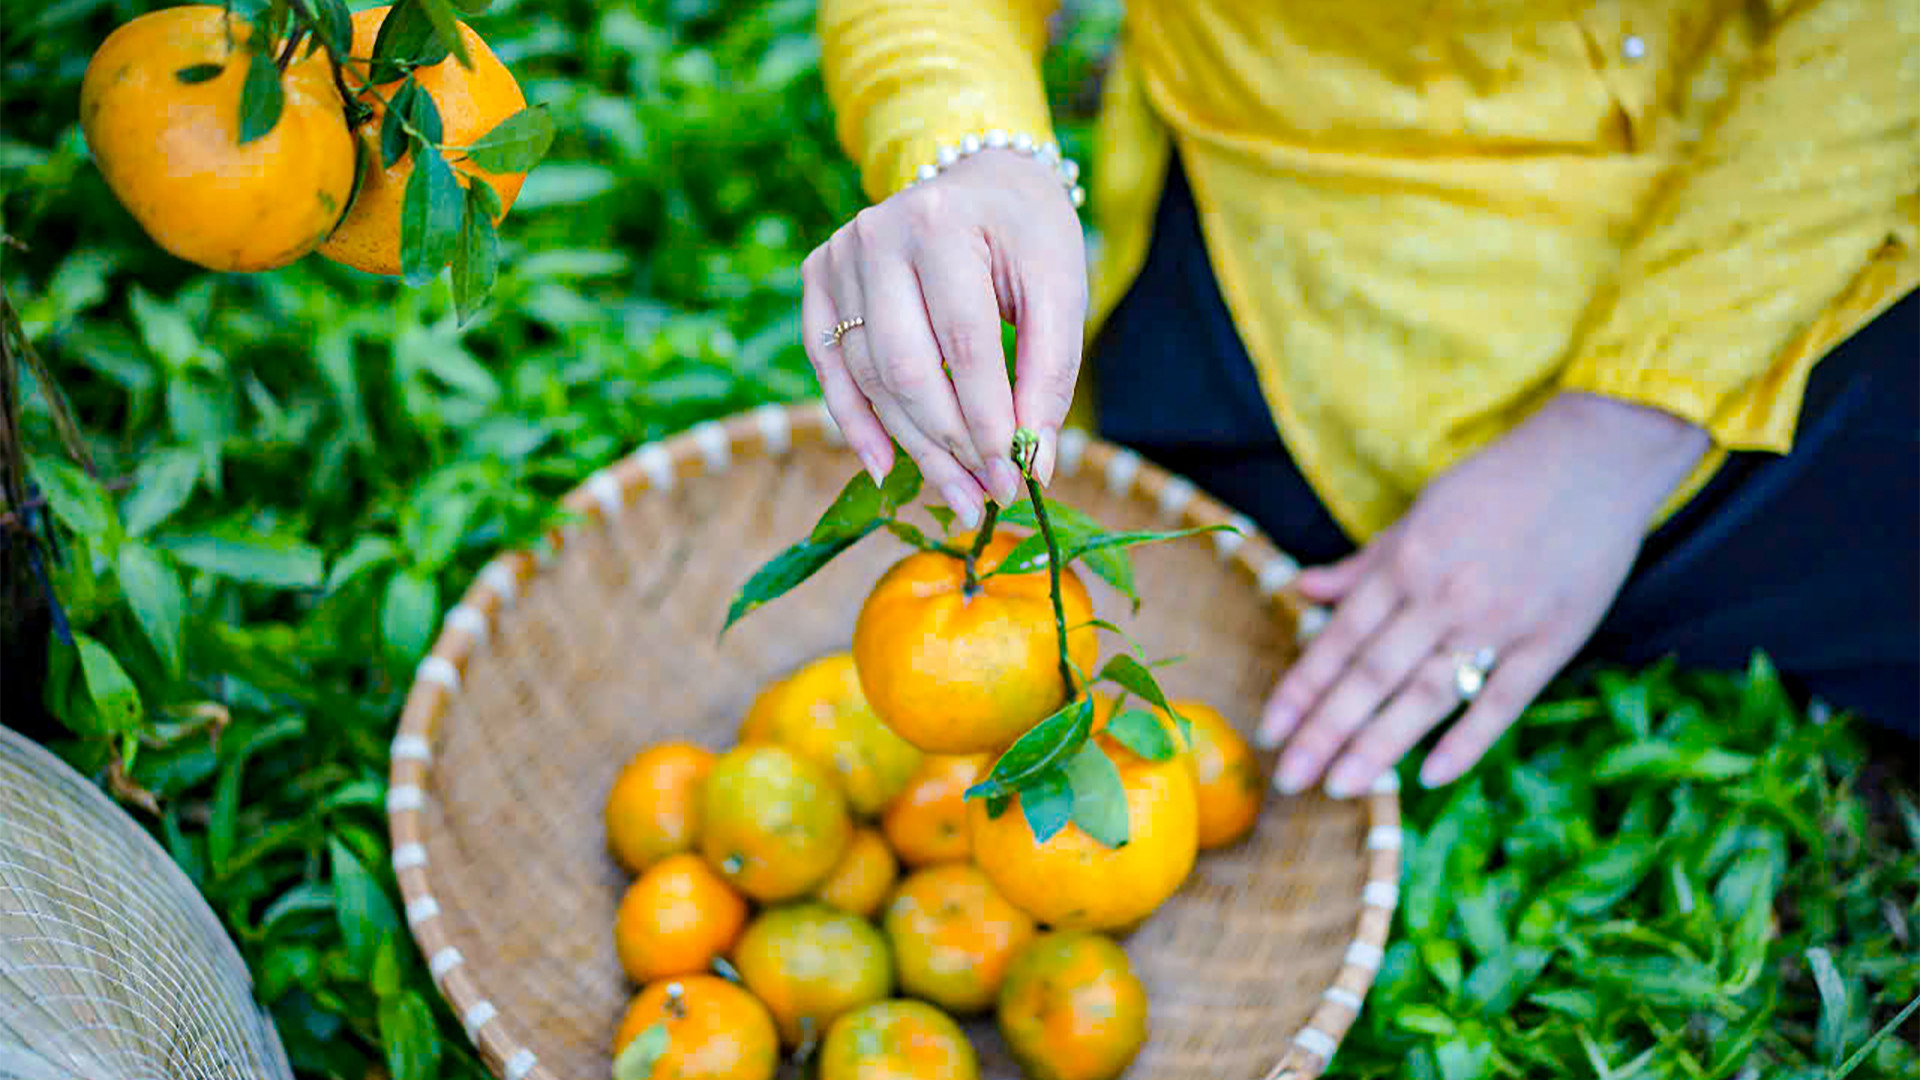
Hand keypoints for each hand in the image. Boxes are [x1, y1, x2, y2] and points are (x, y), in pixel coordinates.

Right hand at [801, 149, 1087, 525]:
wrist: (983, 177)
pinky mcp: (819, 278)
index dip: (987, 421)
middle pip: (905, 368)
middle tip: (983, 497)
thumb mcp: (1060, 288)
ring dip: (912, 445)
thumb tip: (1031, 466)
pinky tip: (885, 467)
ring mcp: (839, 256)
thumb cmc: (1028, 234)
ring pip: (869, 376)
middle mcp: (877, 234)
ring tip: (956, 492)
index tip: (1013, 479)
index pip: (964, 345)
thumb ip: (1050, 374)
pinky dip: (854, 421)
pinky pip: (830, 365)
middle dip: (948, 445)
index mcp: (943, 223)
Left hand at [1258, 392, 1712, 795]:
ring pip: (1425, 695)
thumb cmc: (1501, 483)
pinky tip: (1430, 777)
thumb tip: (1304, 589)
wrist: (1597, 458)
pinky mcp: (1550, 642)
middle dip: (1324, 731)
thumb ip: (1365, 563)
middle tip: (1289, 779)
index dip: (1301, 688)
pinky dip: (1466, 740)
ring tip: (1340, 787)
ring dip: (1378, 745)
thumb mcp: (1421, 511)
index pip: (1340, 638)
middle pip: (1372, 676)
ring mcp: (1498, 623)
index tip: (1269, 729)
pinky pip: (1502, 702)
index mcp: (1406, 563)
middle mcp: (1443, 597)